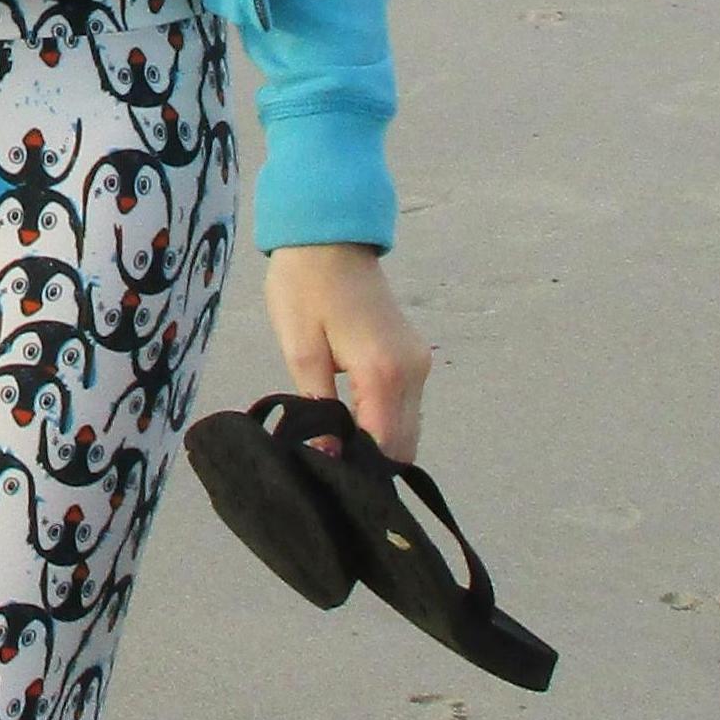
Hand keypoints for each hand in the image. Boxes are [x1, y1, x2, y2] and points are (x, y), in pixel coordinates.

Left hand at [264, 244, 430, 462]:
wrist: (328, 240)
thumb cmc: (305, 288)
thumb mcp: (301, 350)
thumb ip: (317, 408)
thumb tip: (327, 456)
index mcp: (383, 371)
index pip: (385, 445)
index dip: (360, 470)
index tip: (331, 480)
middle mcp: (412, 371)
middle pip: (404, 444)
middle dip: (371, 463)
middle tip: (330, 469)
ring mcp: (418, 364)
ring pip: (409, 428)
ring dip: (378, 444)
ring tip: (336, 449)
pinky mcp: (414, 357)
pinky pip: (407, 407)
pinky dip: (385, 423)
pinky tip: (351, 424)